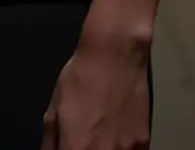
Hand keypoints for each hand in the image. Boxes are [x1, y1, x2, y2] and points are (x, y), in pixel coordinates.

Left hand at [41, 26, 150, 149]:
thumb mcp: (54, 109)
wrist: (114, 55)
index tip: (69, 146)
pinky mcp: (144, 143)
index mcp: (75, 149)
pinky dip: (123, 149)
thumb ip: (50, 142)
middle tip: (84, 139)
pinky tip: (116, 136)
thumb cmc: (80, 78)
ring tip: (100, 136)